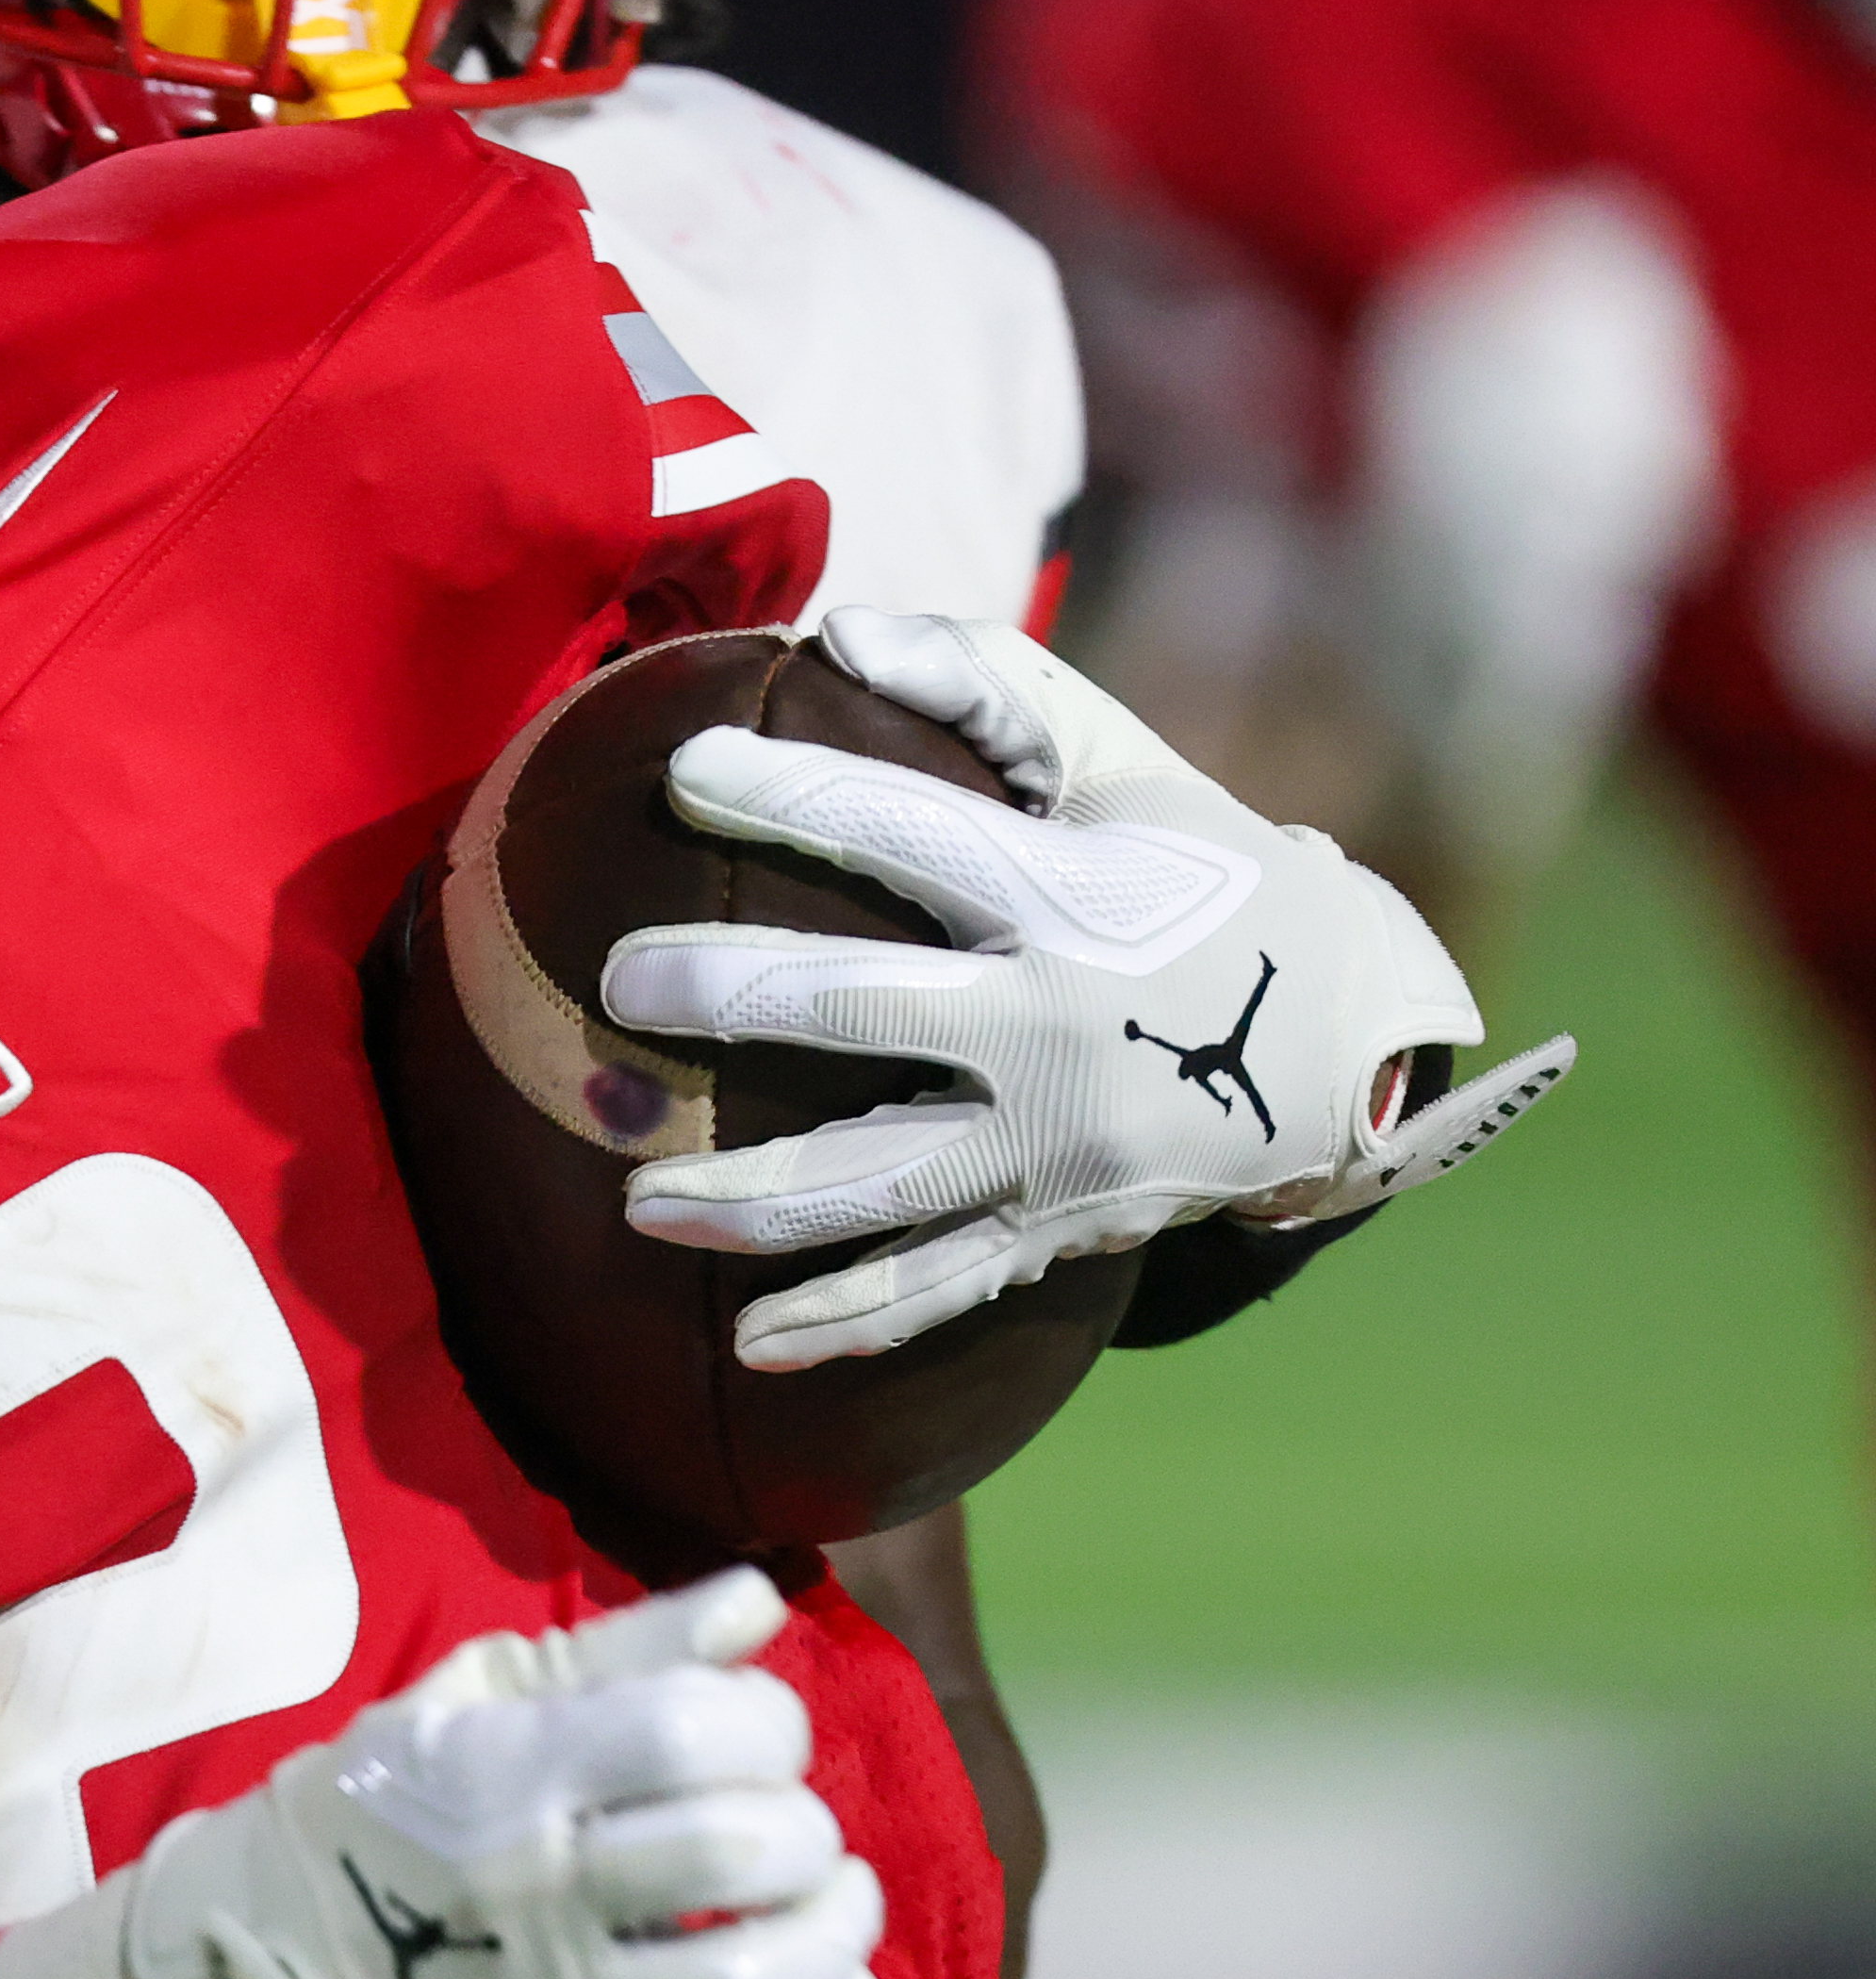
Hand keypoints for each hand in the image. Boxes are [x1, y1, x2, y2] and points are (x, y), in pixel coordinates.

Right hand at [0, 1574, 886, 1978]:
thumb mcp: (476, 1698)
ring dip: (831, 1930)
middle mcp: (535, 1892)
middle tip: (792, 1818)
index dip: (764, 1717)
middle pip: (738, 1851)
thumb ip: (627, 1647)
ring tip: (837, 1892)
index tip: (758, 1727)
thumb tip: (759, 1599)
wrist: (266, 1965)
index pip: (692, 1730)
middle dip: (803, 1824)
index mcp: (505, 1774)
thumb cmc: (384, 1809)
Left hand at [598, 609, 1573, 1370]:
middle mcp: (1052, 1025)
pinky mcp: (1055, 1227)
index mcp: (1065, 896)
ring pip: (879, 1183)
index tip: (685, 773)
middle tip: (620, 988)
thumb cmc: (1206, 879)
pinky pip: (934, 1288)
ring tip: (635, 1204)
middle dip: (736, 996)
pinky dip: (842, 1324)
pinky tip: (746, 1344)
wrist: (1356, 1041)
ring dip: (751, 1201)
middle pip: (865, 1011)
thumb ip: (994, 690)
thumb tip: (846, 634)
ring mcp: (1054, 1144)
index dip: (791, 797)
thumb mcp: (1126, 770)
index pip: (904, 832)